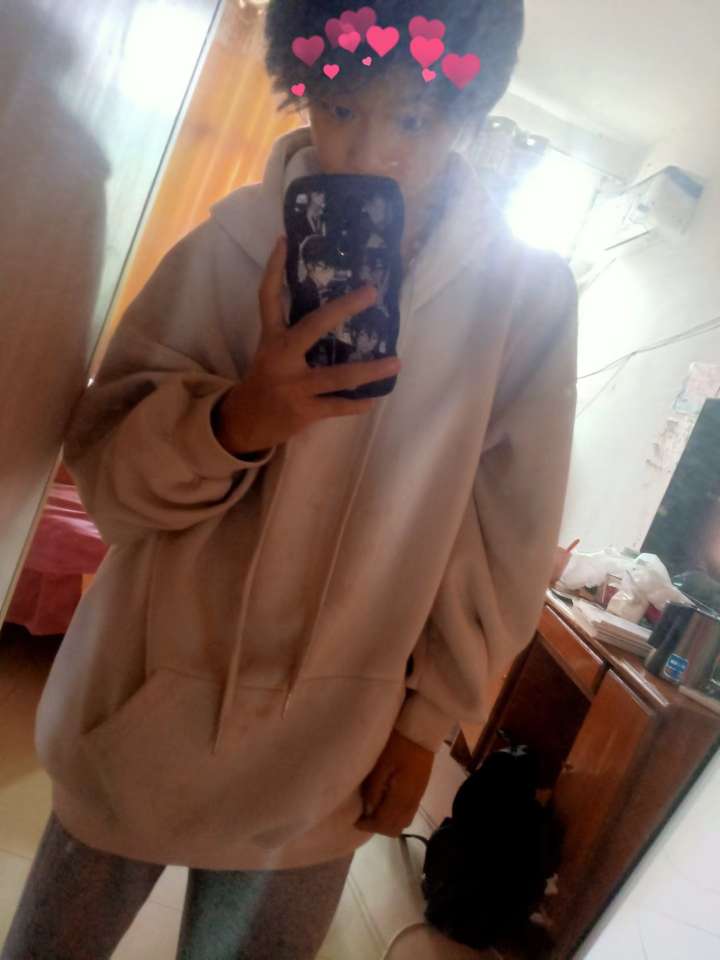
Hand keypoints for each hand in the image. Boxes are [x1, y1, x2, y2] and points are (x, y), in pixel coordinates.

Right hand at [215, 237, 401, 454]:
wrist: (244, 423)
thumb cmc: (267, 381)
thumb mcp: (271, 352)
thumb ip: (294, 335)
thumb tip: (334, 311)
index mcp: (272, 338)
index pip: (267, 297)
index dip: (274, 268)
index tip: (284, 240)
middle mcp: (281, 357)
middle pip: (313, 327)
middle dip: (343, 308)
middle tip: (371, 291)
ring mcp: (293, 386)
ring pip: (338, 375)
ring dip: (370, 370)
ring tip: (396, 362)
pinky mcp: (304, 411)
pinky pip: (337, 406)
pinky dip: (358, 403)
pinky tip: (375, 397)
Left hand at [355, 730, 434, 837]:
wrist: (421, 733)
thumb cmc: (398, 746)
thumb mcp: (381, 765)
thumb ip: (374, 790)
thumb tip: (367, 810)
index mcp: (401, 798)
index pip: (383, 823)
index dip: (368, 825)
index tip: (355, 820)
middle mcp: (411, 803)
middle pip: (394, 829)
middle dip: (377, 827)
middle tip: (364, 816)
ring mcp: (417, 798)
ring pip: (402, 824)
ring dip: (387, 823)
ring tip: (374, 811)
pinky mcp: (419, 792)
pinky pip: (408, 815)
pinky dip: (396, 817)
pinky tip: (387, 805)